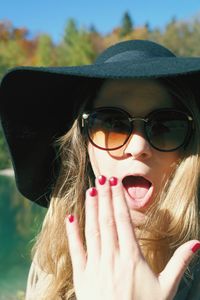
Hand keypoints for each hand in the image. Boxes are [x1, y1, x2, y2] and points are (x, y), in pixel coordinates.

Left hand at [66, 176, 199, 299]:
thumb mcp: (167, 288)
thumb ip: (180, 263)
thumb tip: (196, 243)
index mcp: (132, 257)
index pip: (124, 220)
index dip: (119, 199)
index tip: (116, 183)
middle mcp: (112, 257)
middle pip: (107, 220)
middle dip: (105, 197)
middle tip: (103, 178)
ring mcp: (95, 266)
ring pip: (92, 230)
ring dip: (91, 208)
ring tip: (91, 190)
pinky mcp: (82, 276)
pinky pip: (76, 250)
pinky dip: (72, 233)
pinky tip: (71, 217)